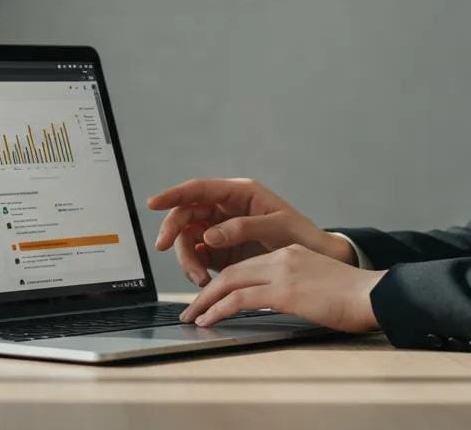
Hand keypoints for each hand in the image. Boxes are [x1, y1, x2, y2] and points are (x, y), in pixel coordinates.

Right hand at [146, 177, 357, 285]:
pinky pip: (198, 258)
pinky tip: (204, 281)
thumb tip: (209, 235)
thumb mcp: (277, 227)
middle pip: (187, 214)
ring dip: (187, 258)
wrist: (317, 260)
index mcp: (240, 194)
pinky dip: (195, 269)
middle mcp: (227, 210)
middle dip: (174, 231)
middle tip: (165, 247)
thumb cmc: (302, 235)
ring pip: (189, 239)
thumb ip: (242, 228)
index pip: (200, 189)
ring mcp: (222, 231)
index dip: (174, 194)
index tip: (153, 203)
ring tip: (200, 278)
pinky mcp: (222, 253)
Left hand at [178, 243, 386, 330]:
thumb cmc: (352, 297)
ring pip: (230, 282)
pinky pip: (240, 299)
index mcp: (290, 253)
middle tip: (191, 309)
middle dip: (207, 291)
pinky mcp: (284, 290)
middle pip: (232, 272)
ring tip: (193, 318)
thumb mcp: (317, 283)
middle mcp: (282, 257)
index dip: (223, 283)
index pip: (246, 266)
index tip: (210, 298)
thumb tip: (277, 303)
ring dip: (206, 302)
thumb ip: (294, 286)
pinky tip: (209, 320)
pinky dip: (219, 310)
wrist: (372, 295)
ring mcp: (282, 272)